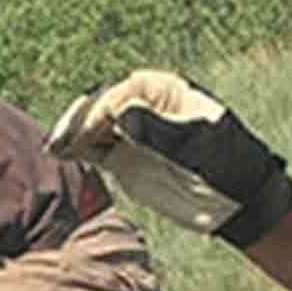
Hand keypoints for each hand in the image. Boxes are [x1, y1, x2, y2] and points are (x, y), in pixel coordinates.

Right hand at [47, 70, 291, 247]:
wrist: (238, 200)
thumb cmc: (227, 165)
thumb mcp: (198, 145)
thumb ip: (158, 130)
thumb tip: (121, 113)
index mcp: (163, 90)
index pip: (121, 95)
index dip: (100, 112)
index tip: (86, 132)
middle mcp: (142, 105)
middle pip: (99, 106)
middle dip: (78, 121)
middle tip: (60, 140)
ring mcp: (131, 132)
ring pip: (91, 126)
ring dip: (72, 135)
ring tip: (53, 149)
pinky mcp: (123, 157)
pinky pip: (93, 148)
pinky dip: (76, 150)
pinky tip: (61, 154)